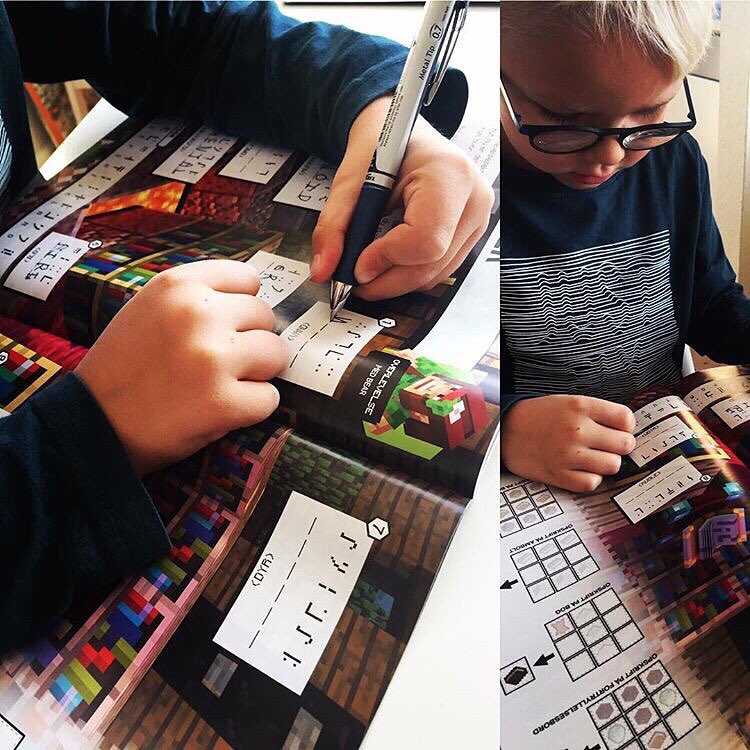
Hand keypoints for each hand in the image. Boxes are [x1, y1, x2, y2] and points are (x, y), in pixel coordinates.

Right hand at [76, 260, 288, 475]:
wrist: (91, 425)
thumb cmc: (125, 367)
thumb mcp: (150, 309)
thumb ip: (198, 298)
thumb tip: (255, 301)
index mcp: (178, 285)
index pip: (249, 279)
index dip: (243, 307)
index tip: (227, 326)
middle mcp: (198, 314)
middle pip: (266, 317)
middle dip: (251, 340)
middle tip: (220, 363)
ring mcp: (213, 358)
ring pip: (276, 354)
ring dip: (258, 373)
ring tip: (223, 384)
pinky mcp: (223, 402)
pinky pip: (270, 398)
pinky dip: (253, 408)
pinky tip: (222, 410)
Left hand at [310, 96, 493, 299]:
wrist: (401, 134)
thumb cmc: (382, 147)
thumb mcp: (350, 180)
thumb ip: (334, 226)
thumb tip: (323, 270)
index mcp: (449, 175)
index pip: (425, 239)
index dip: (387, 258)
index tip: (357, 264)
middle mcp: (474, 200)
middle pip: (430, 264)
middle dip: (386, 279)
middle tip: (353, 278)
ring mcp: (478, 220)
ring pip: (434, 275)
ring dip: (395, 280)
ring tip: (368, 266)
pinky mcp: (471, 235)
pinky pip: (439, 270)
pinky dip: (408, 273)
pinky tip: (389, 259)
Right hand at [501, 395, 636, 492]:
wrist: (505, 431)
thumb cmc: (538, 416)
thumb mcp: (567, 402)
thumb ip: (597, 413)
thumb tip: (627, 430)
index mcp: (580, 406)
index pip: (626, 419)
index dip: (625, 426)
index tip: (618, 430)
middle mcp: (577, 429)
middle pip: (625, 444)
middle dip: (618, 446)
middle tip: (606, 445)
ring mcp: (568, 454)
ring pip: (613, 465)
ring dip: (606, 463)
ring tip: (592, 457)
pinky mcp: (560, 474)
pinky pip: (593, 483)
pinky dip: (590, 478)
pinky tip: (581, 469)